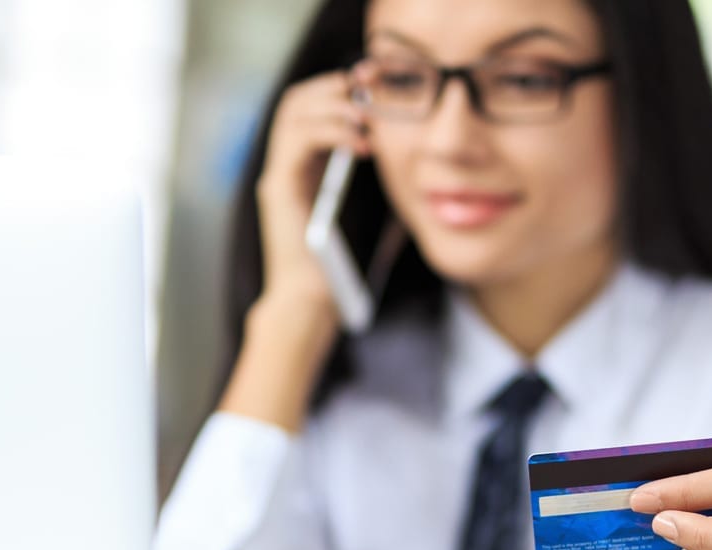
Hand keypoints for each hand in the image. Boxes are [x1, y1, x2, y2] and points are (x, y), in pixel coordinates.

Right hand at [217, 71, 371, 433]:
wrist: (314, 305)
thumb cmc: (344, 266)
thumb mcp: (379, 215)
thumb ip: (394, 189)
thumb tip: (433, 172)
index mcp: (309, 164)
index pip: (316, 104)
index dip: (344, 87)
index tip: (379, 82)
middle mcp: (288, 163)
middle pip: (300, 97)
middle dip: (336, 85)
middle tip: (373, 87)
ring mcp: (280, 173)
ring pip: (294, 110)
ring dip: (334, 103)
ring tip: (369, 113)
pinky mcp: (278, 188)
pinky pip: (296, 142)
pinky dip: (329, 131)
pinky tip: (361, 143)